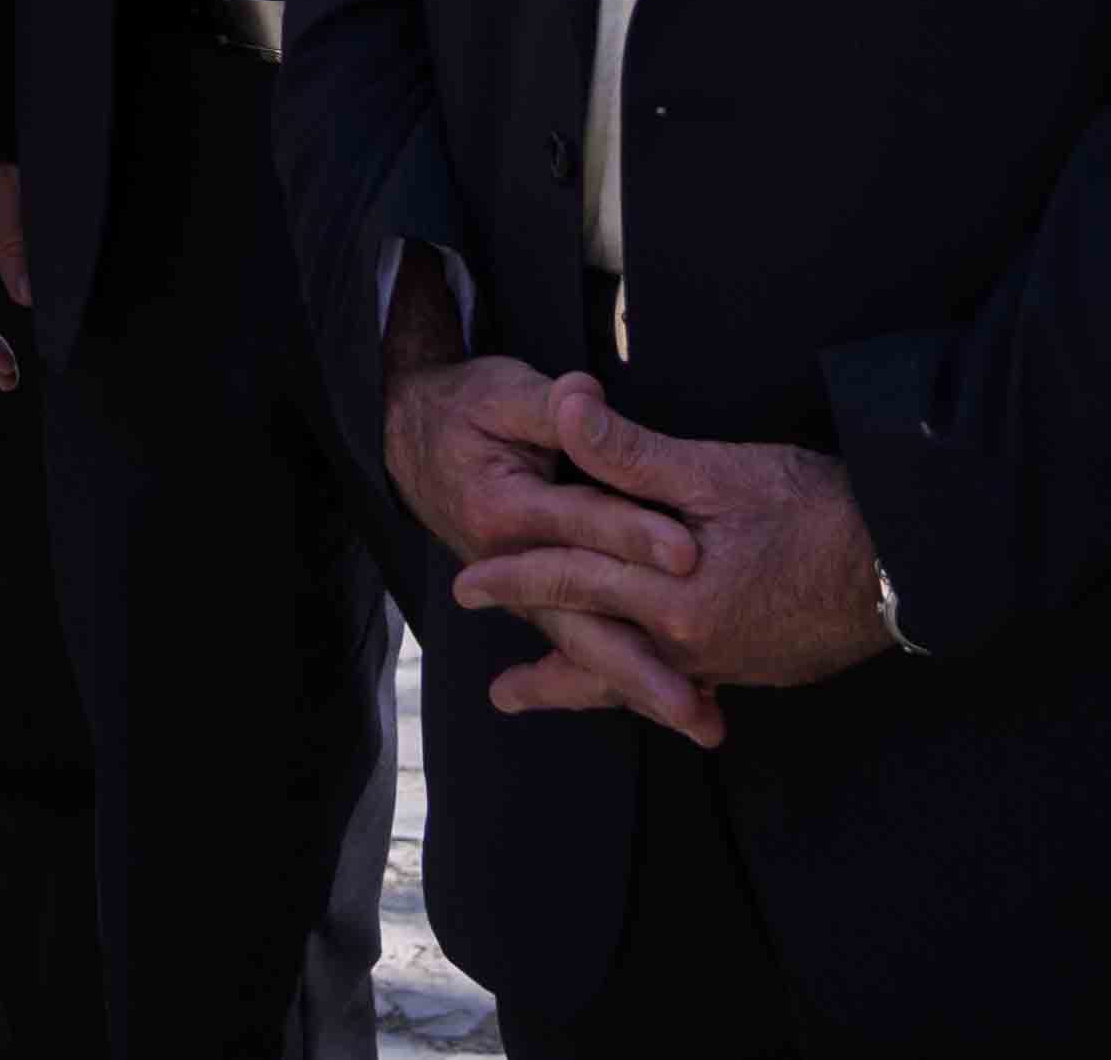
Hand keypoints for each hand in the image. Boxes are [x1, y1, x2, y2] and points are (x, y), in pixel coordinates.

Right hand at [384, 348, 714, 740]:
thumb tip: (585, 395)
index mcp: (503, 509)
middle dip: (640, 666)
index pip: (580, 524)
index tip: (689, 555)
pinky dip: (623, 680)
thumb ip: (551, 403)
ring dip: (640, 688)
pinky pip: (582, 648)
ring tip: (699, 719)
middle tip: (693, 702)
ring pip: (584, 648)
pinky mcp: (537, 602)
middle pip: (582, 621)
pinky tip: (677, 701)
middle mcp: (509, 566)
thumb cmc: (464, 411)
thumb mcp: (502, 391)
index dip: (634, 535)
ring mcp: (522, 593)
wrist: (411, 439)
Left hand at [449, 381, 896, 735]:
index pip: (572, 580)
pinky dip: (645, 688)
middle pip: (595, 646)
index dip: (517, 574)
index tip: (467, 582)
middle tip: (495, 688)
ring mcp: (726, 662)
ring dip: (581, 686)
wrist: (910, 562)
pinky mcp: (759, 666)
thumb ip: (631, 450)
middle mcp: (690, 643)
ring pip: (635, 678)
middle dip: (542, 658)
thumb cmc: (817, 508)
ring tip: (533, 698)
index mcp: (669, 596)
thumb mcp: (716, 469)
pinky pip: (681, 683)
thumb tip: (566, 405)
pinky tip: (639, 690)